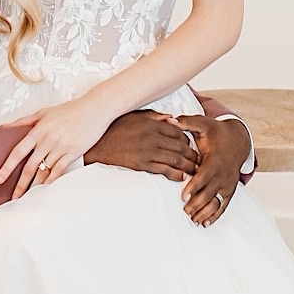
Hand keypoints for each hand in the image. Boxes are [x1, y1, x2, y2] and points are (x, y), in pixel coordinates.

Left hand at [0, 94, 115, 196]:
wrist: (94, 109)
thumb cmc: (67, 110)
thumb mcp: (42, 112)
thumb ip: (22, 122)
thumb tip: (2, 127)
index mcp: (37, 131)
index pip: (17, 153)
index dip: (7, 168)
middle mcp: (46, 141)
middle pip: (30, 167)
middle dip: (20, 184)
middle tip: (13, 197)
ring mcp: (60, 148)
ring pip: (44, 171)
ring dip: (35, 186)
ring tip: (28, 197)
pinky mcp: (73, 153)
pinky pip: (60, 170)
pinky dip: (52, 181)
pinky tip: (46, 189)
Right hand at [85, 110, 199, 180]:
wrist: (95, 145)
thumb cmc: (113, 129)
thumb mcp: (132, 116)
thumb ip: (153, 116)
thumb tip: (171, 118)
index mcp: (151, 123)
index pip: (178, 132)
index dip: (187, 140)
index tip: (190, 146)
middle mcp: (152, 136)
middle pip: (181, 146)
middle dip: (193, 155)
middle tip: (199, 161)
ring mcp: (148, 151)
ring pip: (177, 159)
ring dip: (189, 166)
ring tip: (194, 171)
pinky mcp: (142, 164)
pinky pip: (165, 170)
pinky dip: (176, 174)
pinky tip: (181, 177)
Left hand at [174, 115, 249, 226]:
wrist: (238, 140)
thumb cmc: (217, 132)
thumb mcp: (203, 124)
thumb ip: (187, 122)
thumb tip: (171, 119)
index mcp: (215, 160)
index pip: (204, 176)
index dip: (194, 186)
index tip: (183, 195)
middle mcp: (223, 175)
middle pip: (209, 192)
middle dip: (197, 203)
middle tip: (184, 211)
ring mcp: (227, 184)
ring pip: (216, 201)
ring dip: (205, 212)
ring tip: (192, 220)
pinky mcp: (229, 190)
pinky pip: (224, 205)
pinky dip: (215, 215)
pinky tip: (205, 224)